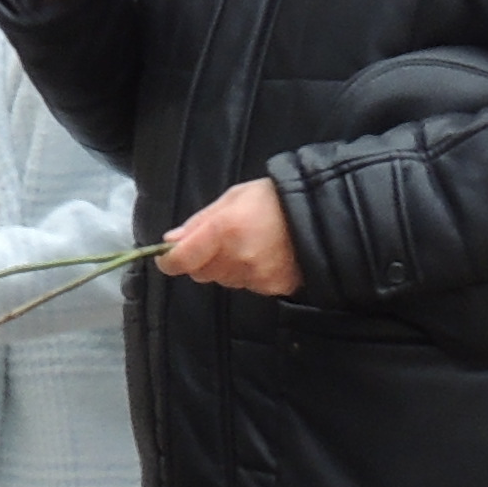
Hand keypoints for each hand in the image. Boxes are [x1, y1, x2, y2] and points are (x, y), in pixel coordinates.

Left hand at [157, 179, 300, 293]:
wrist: (321, 214)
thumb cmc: (272, 199)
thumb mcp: (232, 198)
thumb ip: (199, 222)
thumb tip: (171, 241)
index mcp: (224, 229)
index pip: (182, 259)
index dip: (169, 261)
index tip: (167, 257)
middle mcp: (238, 257)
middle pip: (201, 273)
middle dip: (201, 260)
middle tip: (218, 242)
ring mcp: (257, 276)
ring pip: (224, 280)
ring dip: (225, 267)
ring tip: (246, 245)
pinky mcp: (273, 288)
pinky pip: (247, 286)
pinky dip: (247, 274)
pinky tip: (262, 256)